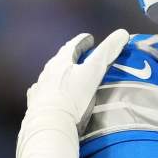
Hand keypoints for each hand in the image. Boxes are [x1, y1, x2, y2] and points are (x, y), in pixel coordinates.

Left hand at [16, 30, 129, 157]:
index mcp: (62, 62)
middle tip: (80, 56)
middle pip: (60, 59)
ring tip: (67, 75)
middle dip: (71, 56)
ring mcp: (40, 88)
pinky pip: (41, 92)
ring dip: (59, 72)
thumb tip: (123, 32)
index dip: (83, 41)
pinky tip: (50, 93)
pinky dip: (48, 89)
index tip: (90, 38)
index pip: (73, 45)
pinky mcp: (35, 104)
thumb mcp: (93, 72)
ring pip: (50, 75)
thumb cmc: (73, 98)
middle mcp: (48, 72)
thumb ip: (108, 52)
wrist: (50, 125)